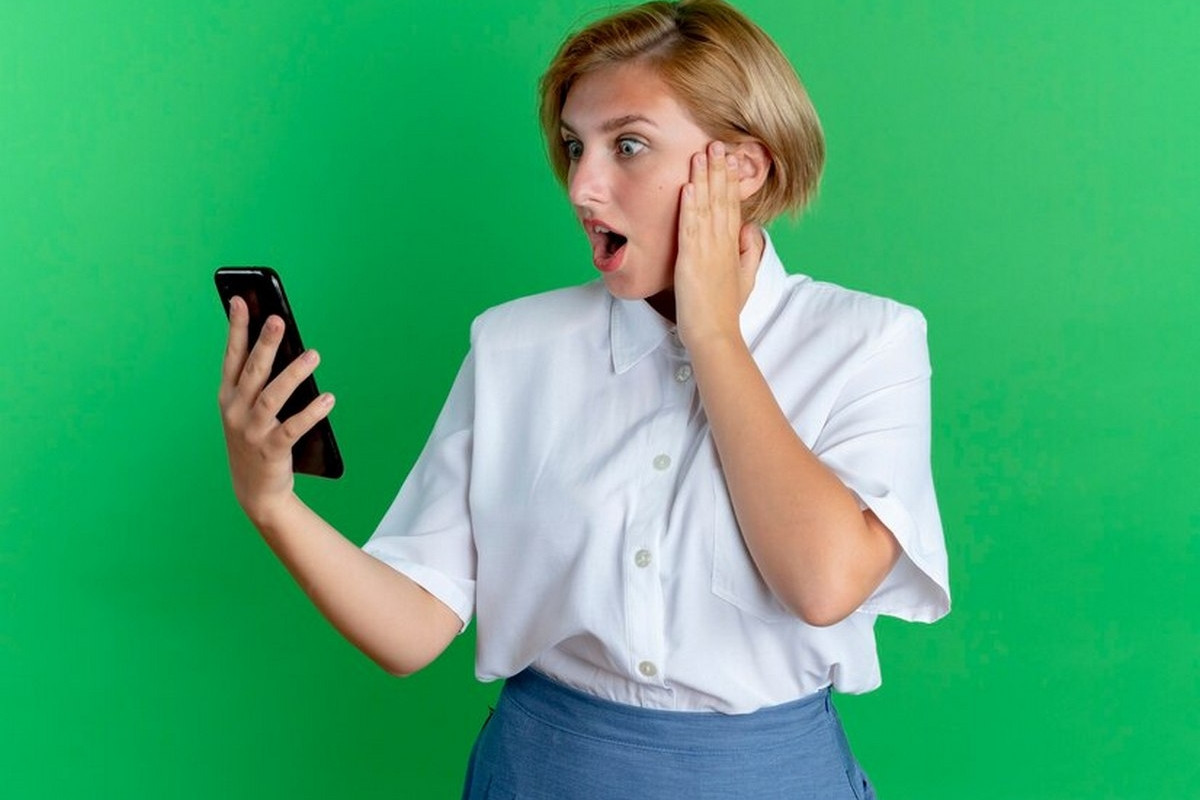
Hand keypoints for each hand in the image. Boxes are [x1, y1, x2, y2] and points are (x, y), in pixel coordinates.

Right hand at [217, 296, 334, 523]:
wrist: (254, 490)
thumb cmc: (254, 439)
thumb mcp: (247, 409)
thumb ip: (257, 381)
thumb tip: (279, 345)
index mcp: (228, 396)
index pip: (232, 356)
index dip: (236, 328)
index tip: (241, 300)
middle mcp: (235, 411)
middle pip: (252, 371)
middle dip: (265, 344)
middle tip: (279, 319)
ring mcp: (251, 431)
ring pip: (272, 397)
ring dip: (293, 374)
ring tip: (314, 355)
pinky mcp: (271, 449)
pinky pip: (293, 428)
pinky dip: (311, 413)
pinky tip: (328, 399)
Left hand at [673, 140, 760, 349]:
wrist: (716, 334)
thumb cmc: (726, 311)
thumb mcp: (744, 278)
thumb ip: (749, 252)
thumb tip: (750, 230)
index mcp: (733, 246)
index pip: (732, 206)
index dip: (730, 181)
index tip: (729, 158)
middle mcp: (723, 244)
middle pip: (722, 199)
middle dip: (719, 170)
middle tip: (717, 143)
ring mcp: (708, 251)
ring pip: (707, 207)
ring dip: (705, 179)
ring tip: (702, 154)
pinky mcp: (692, 261)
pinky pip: (691, 228)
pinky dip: (690, 206)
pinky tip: (688, 186)